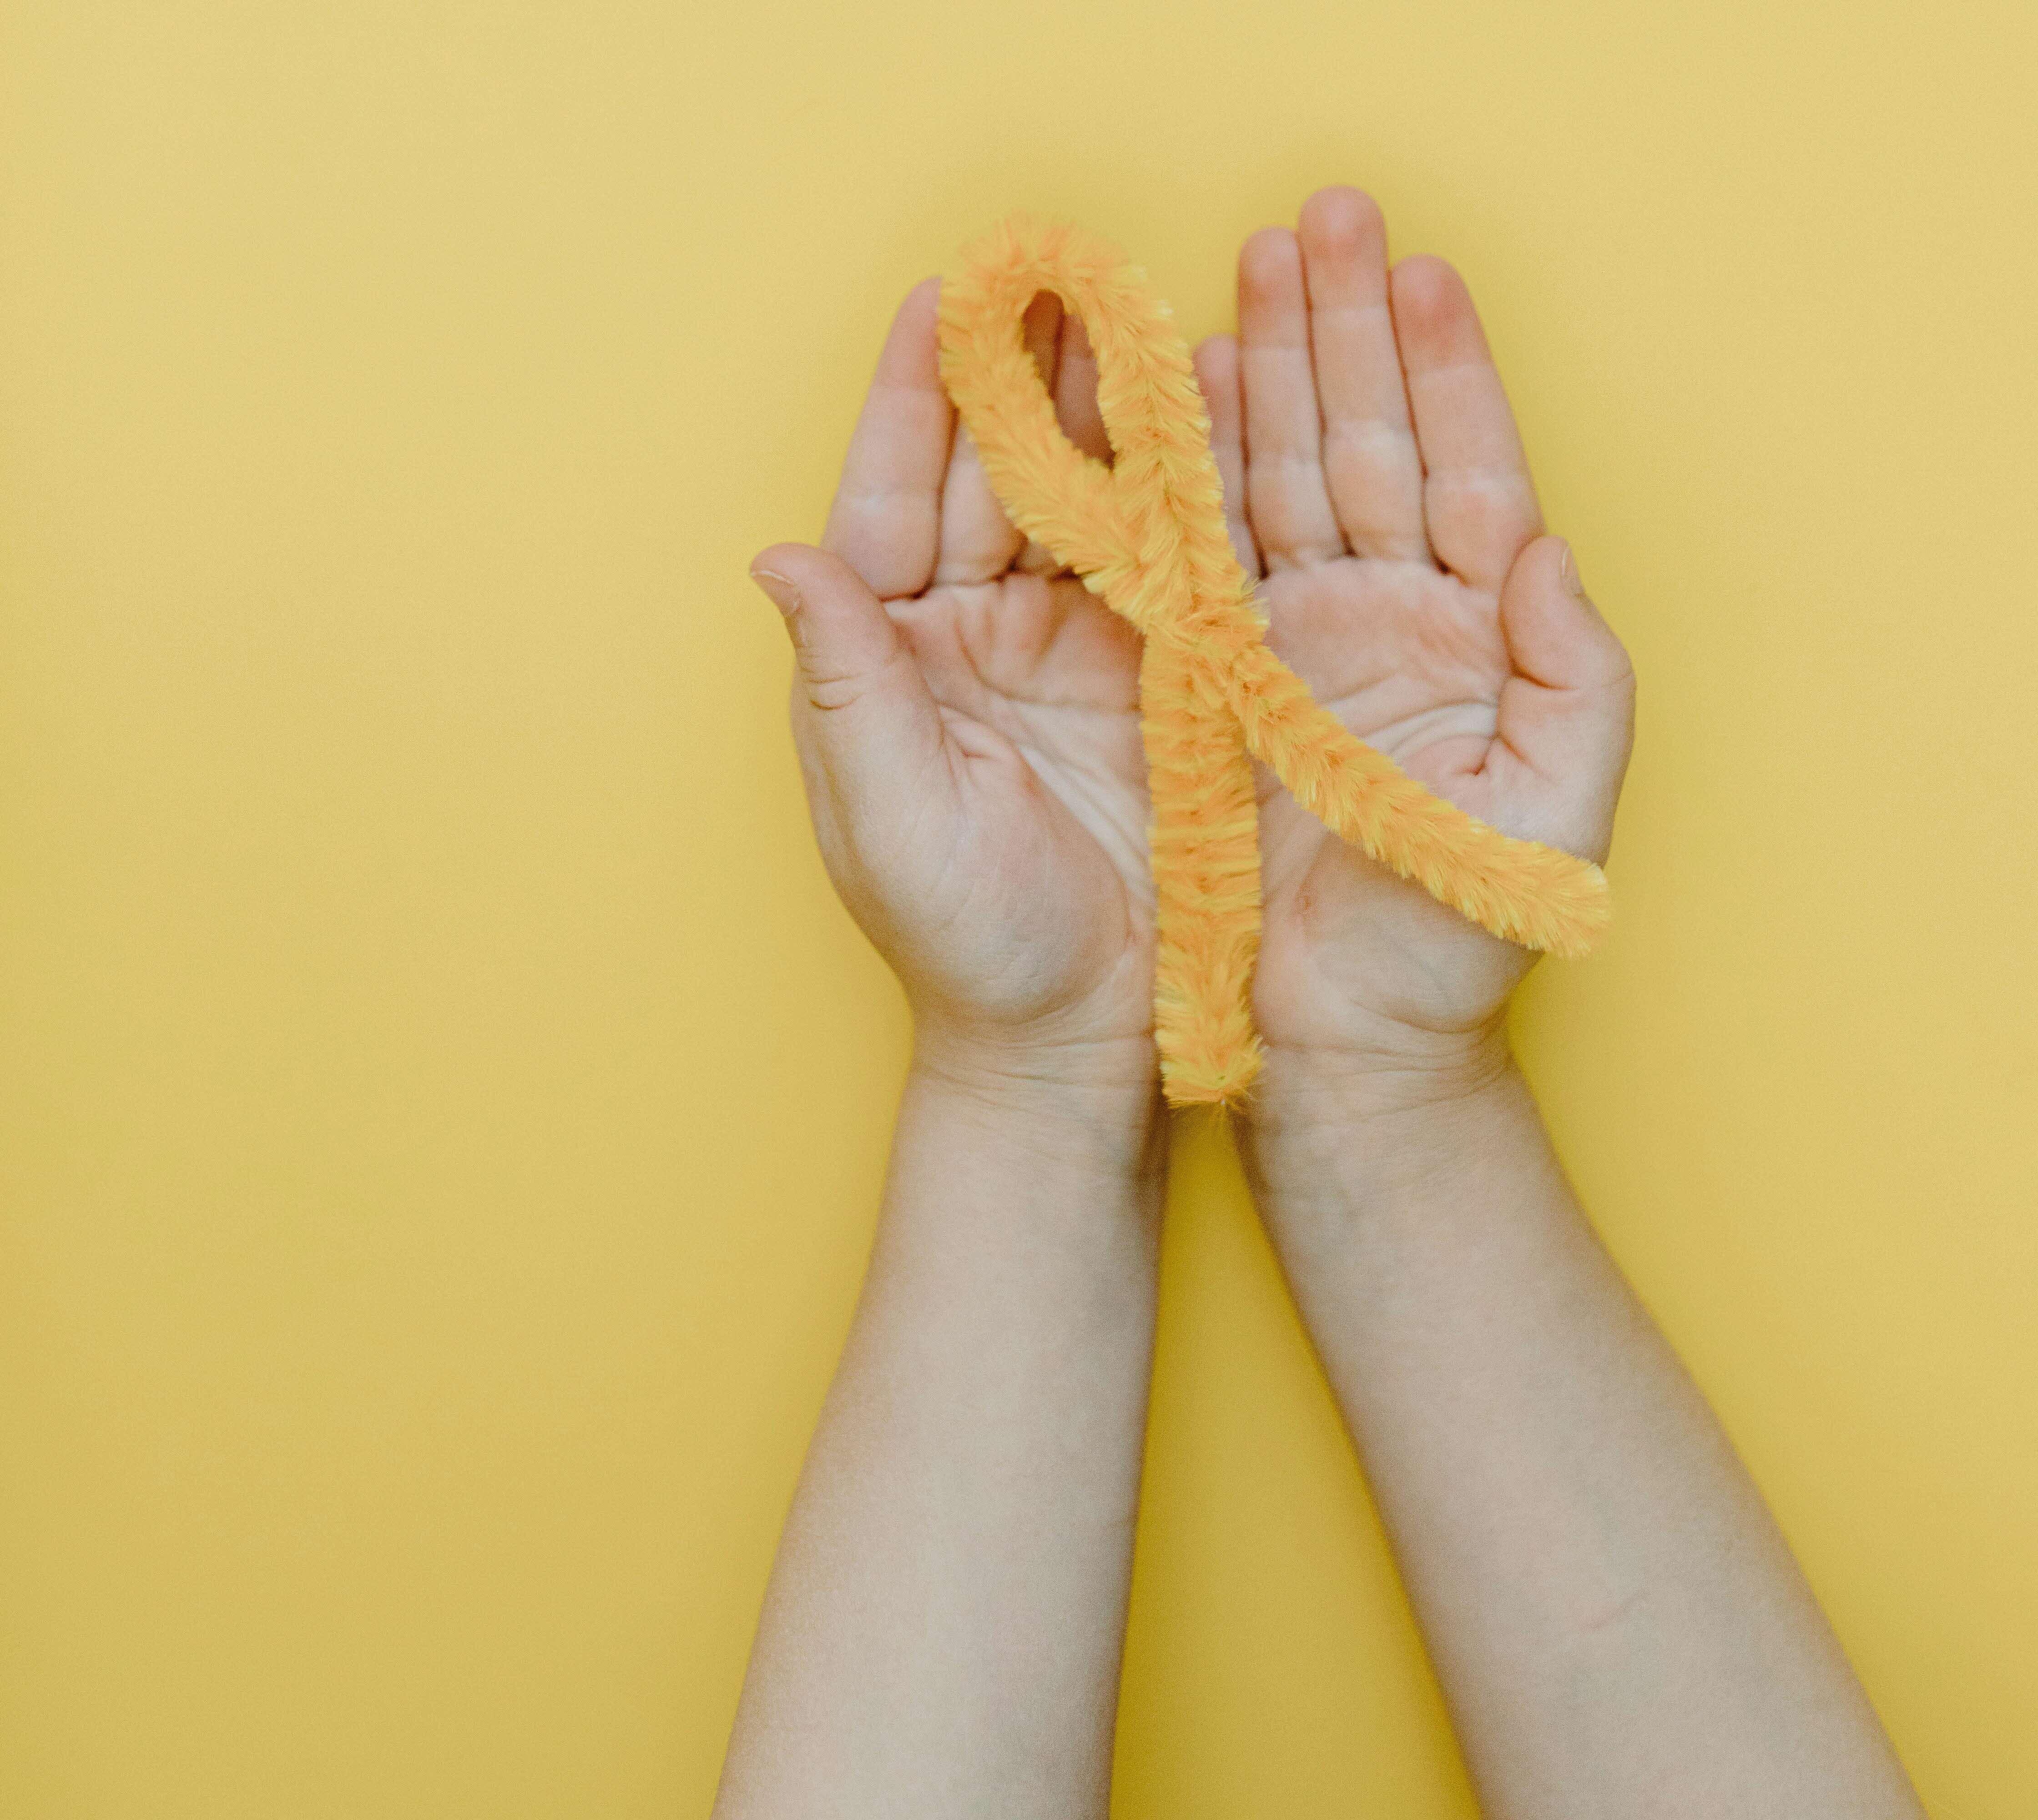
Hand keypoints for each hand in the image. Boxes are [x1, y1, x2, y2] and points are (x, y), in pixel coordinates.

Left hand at [751, 279, 1158, 1093]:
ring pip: (1077, 503)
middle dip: (1016, 377)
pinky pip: (1162, 564)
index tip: (935, 304)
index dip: (911, 404)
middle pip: (988, 480)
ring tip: (1125, 312)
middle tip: (1052, 272)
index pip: (890, 504)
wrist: (1079, 1034)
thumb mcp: (892, 815)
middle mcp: (971, 639)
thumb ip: (843, 684)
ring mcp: (1067, 653)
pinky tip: (1195, 414)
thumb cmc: (967, 942)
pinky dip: (1178, 491)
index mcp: (890, 661)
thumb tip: (781, 556)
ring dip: (1099, 411)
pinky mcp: (1155, 679)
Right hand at [1192, 187, 1636, 1072]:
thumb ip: (1580, 679)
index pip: (1467, 475)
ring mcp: (1295, 646)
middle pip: (1367, 446)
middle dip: (1346, 334)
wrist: (1343, 1039)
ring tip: (1251, 273)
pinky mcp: (1213, 684)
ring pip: (1279, 480)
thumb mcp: (1552, 816)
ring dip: (1267, 374)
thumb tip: (1549, 551)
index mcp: (1475, 642)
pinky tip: (1183, 394)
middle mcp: (1385, 624)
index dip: (1447, 372)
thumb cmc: (1457, 944)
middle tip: (1323, 224)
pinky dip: (1190, 475)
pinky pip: (1200, 558)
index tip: (1420, 273)